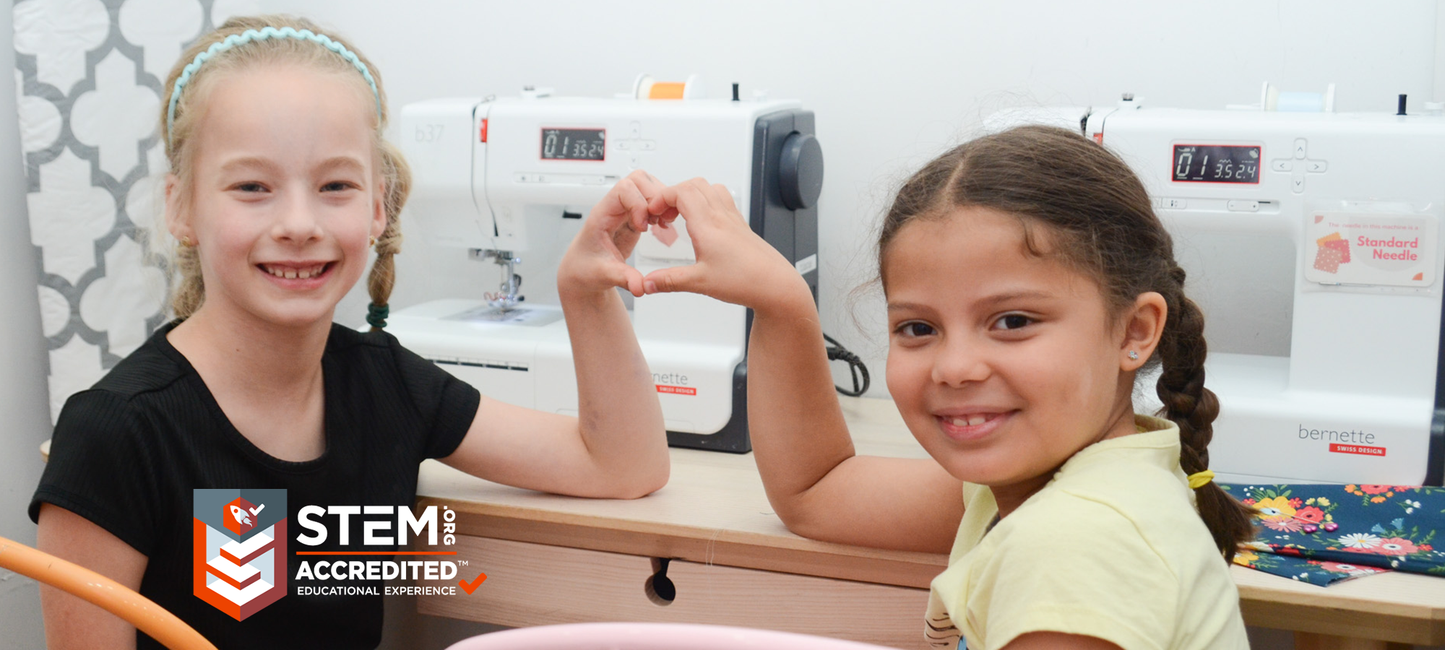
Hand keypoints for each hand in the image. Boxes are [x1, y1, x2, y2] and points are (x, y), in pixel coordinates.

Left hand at [558, 170, 672, 296]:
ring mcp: (624, 210)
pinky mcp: (633, 217)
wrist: (582, 272)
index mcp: (601, 215)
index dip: (638, 204)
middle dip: (654, 198)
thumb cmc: (586, 269)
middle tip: (658, 222)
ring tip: (661, 223)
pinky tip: (661, 225)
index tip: (642, 227)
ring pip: (646, 186)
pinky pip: (650, 200)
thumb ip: (624, 279)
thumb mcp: (604, 276)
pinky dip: (661, 208)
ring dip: (660, 201)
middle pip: (637, 180)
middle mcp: (613, 208)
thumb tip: (640, 287)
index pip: (623, 189)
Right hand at [642, 178, 808, 313]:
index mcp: (708, 225)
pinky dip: (706, 200)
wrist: (776, 284)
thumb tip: (646, 283)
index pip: (680, 192)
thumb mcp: (699, 282)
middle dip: (672, 194)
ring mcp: (733, 218)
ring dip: (691, 194)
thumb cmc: (746, 281)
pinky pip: (722, 199)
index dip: (661, 197)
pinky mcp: (741, 225)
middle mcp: (721, 216)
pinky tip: (703, 222)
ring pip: (709, 187)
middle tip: (664, 215)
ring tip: (681, 215)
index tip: (652, 212)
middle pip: (693, 184)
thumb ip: (669, 281)